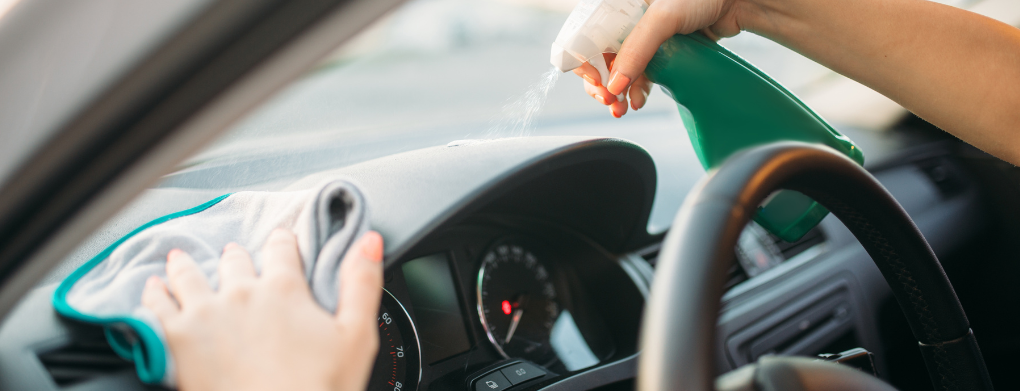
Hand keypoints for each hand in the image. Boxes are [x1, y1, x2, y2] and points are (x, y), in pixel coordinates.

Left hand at [141, 229, 384, 390]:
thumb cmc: (319, 389)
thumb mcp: (357, 336)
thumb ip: (362, 283)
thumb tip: (370, 240)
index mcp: (284, 289)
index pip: (282, 249)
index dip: (283, 242)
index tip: (281, 239)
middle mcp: (240, 293)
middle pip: (234, 261)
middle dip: (236, 257)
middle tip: (233, 255)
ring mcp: (203, 314)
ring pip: (189, 276)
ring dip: (186, 266)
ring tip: (179, 260)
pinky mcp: (175, 340)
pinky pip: (156, 306)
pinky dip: (153, 294)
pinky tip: (151, 290)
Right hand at [573, 0, 746, 116]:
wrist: (740, 0)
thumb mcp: (664, 17)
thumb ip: (638, 49)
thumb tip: (615, 85)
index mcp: (617, 4)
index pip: (585, 35)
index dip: (585, 61)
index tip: (597, 82)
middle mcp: (626, 19)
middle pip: (599, 56)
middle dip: (601, 82)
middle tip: (608, 101)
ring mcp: (644, 37)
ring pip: (620, 69)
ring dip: (618, 92)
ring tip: (622, 109)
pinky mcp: (662, 52)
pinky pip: (641, 74)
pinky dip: (636, 90)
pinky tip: (638, 101)